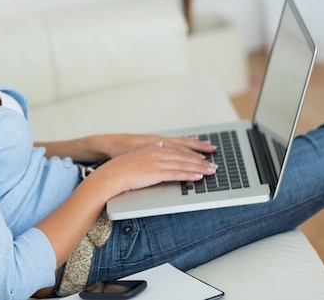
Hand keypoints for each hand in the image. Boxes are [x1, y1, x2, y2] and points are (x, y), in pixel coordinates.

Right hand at [91, 141, 217, 196]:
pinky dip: (189, 175)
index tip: (203, 156)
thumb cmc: (120, 168)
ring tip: (211, 171)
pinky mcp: (155, 173)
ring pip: (183, 164)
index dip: (192, 152)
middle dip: (200, 160)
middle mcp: (157, 152)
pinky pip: (176, 174)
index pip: (177, 149)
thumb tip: (159, 146)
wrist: (110, 174)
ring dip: (199, 167)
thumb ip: (149, 152)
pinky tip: (198, 177)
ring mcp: (156, 162)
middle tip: (213, 164)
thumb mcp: (136, 155)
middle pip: (183, 155)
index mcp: (153, 148)